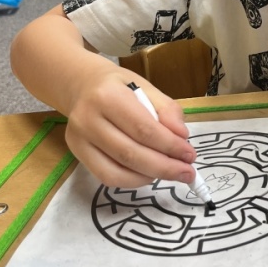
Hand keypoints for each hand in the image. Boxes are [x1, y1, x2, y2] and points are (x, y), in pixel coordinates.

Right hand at [64, 68, 197, 186]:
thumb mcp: (146, 87)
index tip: (190, 155)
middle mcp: (88, 119)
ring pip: (117, 171)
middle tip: (187, 172)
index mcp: (108, 96)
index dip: (169, 146)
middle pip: (130, 154)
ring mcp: (79, 139)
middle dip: (164, 167)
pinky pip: (106, 177)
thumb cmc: (119, 86)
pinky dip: (132, 180)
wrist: (82, 86)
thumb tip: (182, 136)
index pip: (143, 129)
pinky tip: (149, 174)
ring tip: (171, 173)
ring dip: (150, 176)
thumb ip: (167, 109)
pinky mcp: (77, 153)